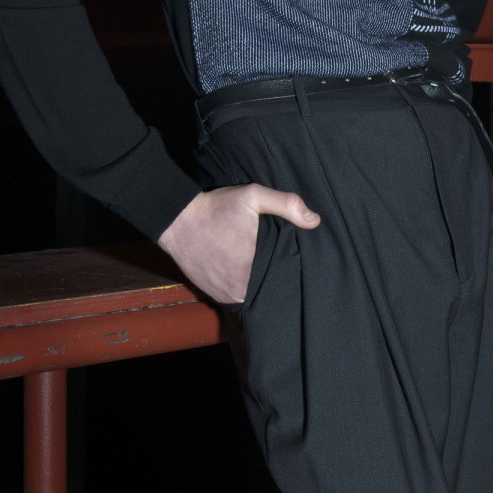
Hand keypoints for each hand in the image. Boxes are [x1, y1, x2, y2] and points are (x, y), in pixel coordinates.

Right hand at [158, 184, 319, 303]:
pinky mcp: (216, 295)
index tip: (289, 256)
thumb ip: (286, 205)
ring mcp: (228, 292)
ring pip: (254, 293)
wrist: (178, 220)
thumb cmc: (217, 207)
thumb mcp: (253, 196)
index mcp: (257, 261)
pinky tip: (243, 273)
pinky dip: (243, 288)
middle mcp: (243, 283)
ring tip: (259, 267)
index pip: (285, 272)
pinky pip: (238, 297)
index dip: (289, 265)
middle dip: (274, 274)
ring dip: (258, 284)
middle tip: (272, 259)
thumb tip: (315, 221)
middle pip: (270, 284)